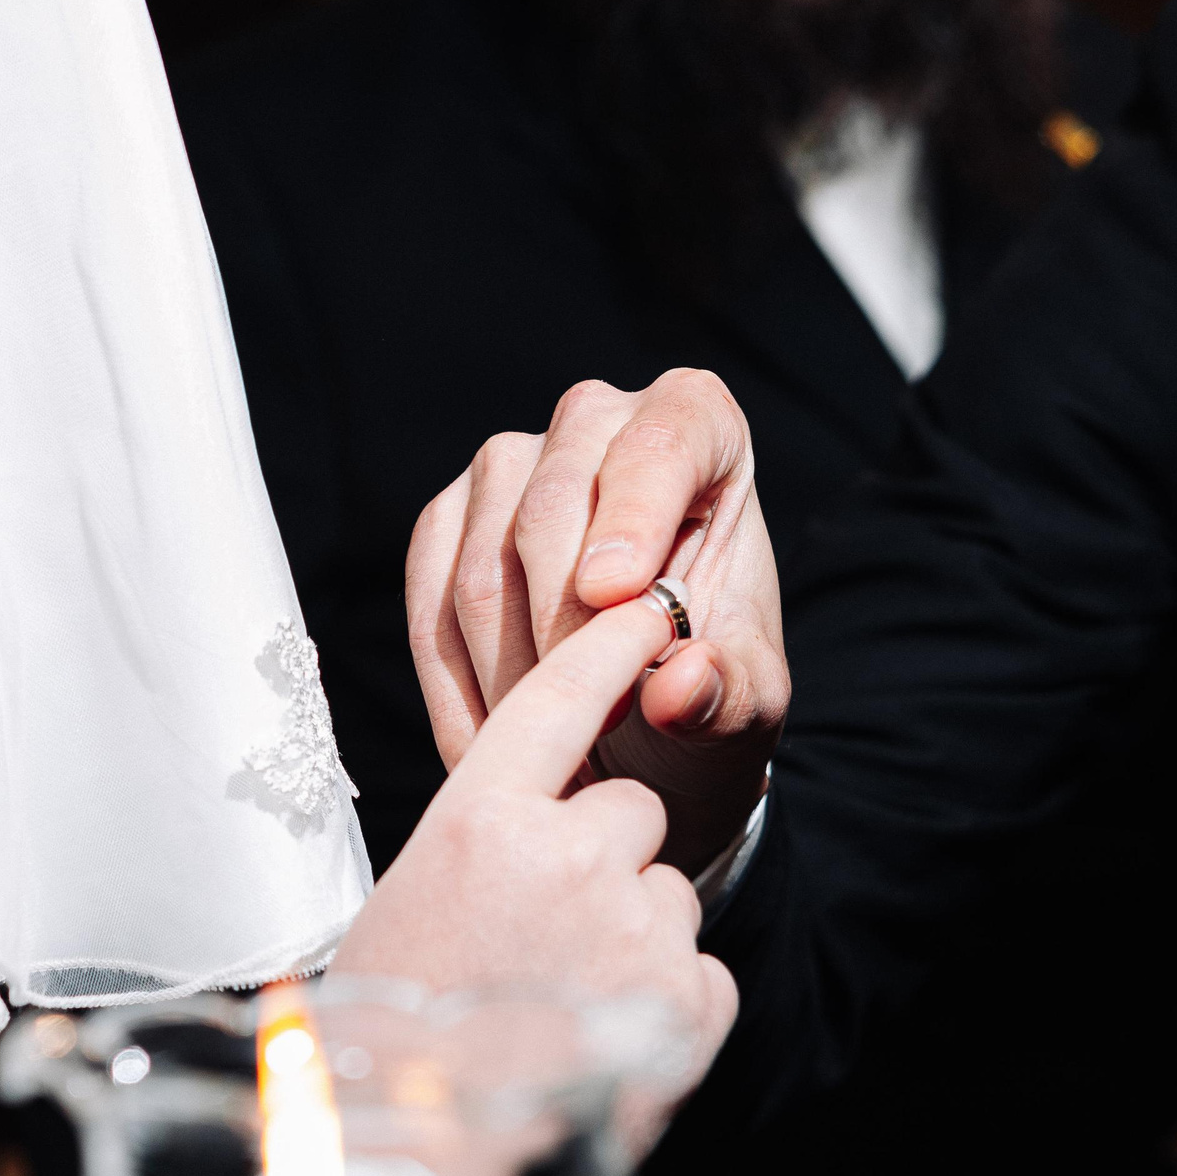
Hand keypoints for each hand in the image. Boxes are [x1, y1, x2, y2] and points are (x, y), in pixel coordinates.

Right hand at [340, 595, 737, 1146]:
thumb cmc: (392, 1045)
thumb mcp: (409, 910)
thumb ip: (483, 848)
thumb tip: (534, 825)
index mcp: (477, 824)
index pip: (556, 701)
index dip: (606, 649)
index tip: (644, 612)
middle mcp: (564, 858)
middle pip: (628, 811)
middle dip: (604, 859)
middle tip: (544, 938)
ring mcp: (634, 930)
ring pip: (663, 893)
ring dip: (630, 937)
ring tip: (559, 1005)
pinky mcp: (687, 1003)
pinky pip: (697, 971)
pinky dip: (666, 1005)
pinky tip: (601, 1042)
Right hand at [405, 369, 788, 871]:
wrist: (649, 712)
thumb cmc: (712, 680)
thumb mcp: (746, 705)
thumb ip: (728, 694)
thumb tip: (683, 683)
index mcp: (698, 423)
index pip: (660, 444)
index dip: (634, 515)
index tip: (618, 597)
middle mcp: (594, 421)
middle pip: (552, 511)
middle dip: (567, 632)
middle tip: (598, 727)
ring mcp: (505, 466)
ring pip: (482, 570)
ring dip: (514, 679)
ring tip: (556, 754)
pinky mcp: (445, 523)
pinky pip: (430, 607)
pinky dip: (457, 693)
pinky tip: (494, 749)